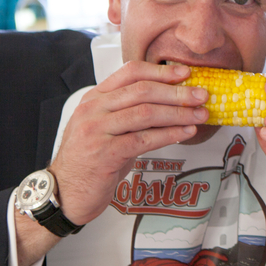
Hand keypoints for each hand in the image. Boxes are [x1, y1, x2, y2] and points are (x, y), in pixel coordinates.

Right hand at [49, 61, 208, 224]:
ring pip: (146, 113)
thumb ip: (131, 114)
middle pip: (142, 91)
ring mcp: (97, 131)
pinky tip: (186, 133)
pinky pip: (144, 139)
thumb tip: (171, 104)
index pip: (130, 72)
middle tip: (201, 95)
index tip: (186, 73)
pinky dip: (170, 134)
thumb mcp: (107, 129)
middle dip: (177, 92)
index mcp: (95, 98)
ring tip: (200, 114)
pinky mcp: (105, 153)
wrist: (64, 193)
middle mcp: (93, 110)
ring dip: (178, 113)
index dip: (161, 71)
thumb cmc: (90, 162)